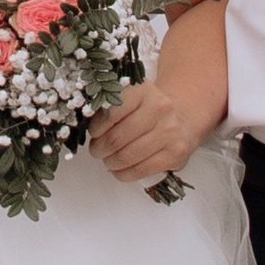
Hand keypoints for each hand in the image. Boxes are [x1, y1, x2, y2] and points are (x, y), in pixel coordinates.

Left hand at [88, 81, 206, 186]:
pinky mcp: (176, 153)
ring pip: (127, 156)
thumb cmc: (146, 113)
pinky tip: (119, 170)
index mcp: (143, 90)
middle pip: (116, 138)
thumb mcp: (130, 100)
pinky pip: (140, 170)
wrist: (181, 122)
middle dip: (100, 149)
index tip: (94, 133)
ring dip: (110, 162)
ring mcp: (170, 131)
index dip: (96, 127)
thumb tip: (83, 125)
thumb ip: (109, 108)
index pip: (110, 112)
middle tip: (97, 151)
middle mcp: (160, 108)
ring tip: (108, 160)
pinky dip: (123, 174)